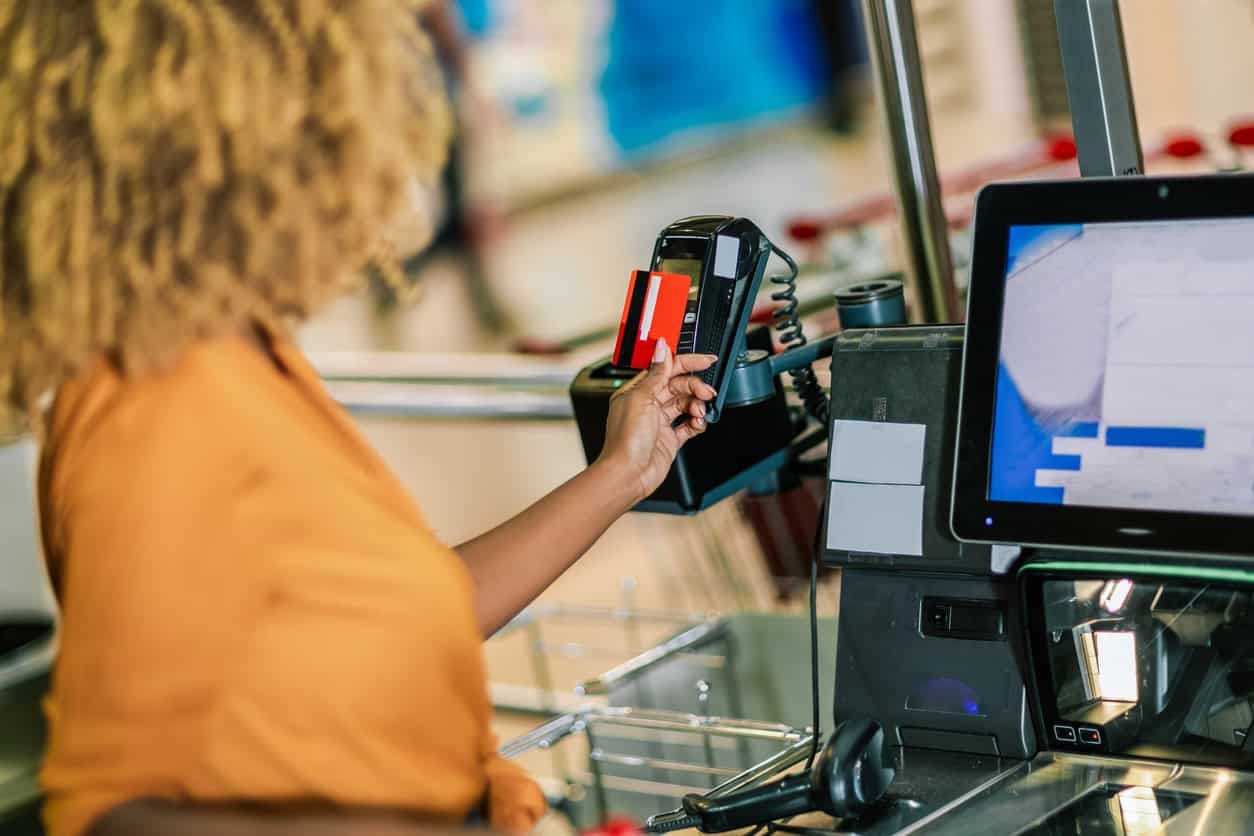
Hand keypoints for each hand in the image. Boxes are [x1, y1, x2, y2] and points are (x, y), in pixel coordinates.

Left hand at [599, 339, 717, 502]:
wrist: (629, 474)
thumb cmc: (626, 440)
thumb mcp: (642, 398)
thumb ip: (656, 373)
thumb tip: (662, 348)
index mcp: (637, 391)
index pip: (665, 369)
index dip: (686, 362)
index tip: (706, 360)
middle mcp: (648, 405)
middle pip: (679, 386)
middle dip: (695, 386)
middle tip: (706, 392)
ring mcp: (660, 423)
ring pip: (685, 404)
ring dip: (696, 404)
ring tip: (699, 410)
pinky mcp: (670, 439)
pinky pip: (689, 425)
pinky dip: (697, 422)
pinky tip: (699, 422)